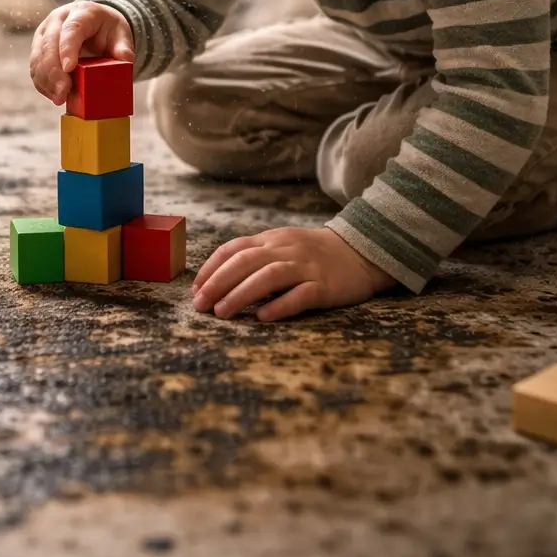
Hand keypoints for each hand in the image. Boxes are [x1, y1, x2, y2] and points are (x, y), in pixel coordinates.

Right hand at [28, 0, 134, 105]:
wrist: (95, 24)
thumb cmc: (107, 30)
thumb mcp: (121, 34)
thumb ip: (123, 47)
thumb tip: (124, 60)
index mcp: (82, 12)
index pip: (71, 29)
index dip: (67, 49)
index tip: (69, 69)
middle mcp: (58, 19)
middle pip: (50, 44)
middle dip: (54, 71)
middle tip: (62, 93)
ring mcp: (45, 32)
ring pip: (38, 56)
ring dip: (46, 80)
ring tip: (59, 98)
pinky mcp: (38, 47)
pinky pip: (35, 67)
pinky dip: (42, 83)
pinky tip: (52, 95)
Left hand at [191, 225, 396, 321]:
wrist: (361, 252)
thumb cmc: (313, 254)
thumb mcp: (282, 246)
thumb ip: (255, 257)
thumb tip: (217, 281)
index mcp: (272, 239)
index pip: (233, 249)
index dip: (211, 269)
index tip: (195, 289)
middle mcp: (286, 249)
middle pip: (246, 262)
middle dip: (218, 283)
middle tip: (200, 305)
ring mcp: (306, 267)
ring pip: (269, 276)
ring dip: (241, 294)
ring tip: (222, 312)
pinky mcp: (326, 286)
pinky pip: (300, 294)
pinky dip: (280, 305)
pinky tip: (263, 317)